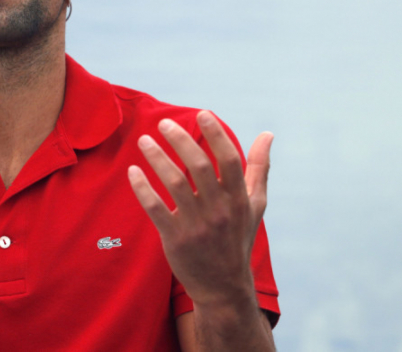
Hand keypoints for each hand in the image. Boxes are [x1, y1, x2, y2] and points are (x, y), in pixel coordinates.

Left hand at [128, 111, 271, 309]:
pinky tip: (133, 170)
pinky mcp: (175, 238)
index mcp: (239, 199)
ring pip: (174, 183)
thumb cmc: (237, 239)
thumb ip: (258, 168)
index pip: (229, 160)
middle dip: (180, 140)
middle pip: (199, 166)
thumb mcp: (254, 205)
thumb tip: (268, 134)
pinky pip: (155, 207)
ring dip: (157, 157)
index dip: (216, 135)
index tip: (202, 114)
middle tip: (163, 123)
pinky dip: (142, 187)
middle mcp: (220, 210)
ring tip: (143, 140)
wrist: (223, 288)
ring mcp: (197, 225)